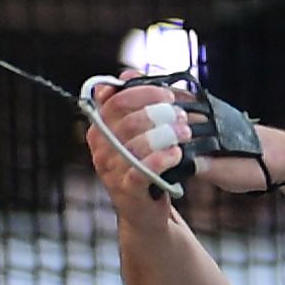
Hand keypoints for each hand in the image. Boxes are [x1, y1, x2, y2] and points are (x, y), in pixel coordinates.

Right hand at [84, 72, 192, 219]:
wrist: (143, 210)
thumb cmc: (141, 165)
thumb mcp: (134, 132)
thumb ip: (131, 103)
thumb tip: (128, 73)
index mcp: (99, 128)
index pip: (116, 99)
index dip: (145, 93)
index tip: (168, 95)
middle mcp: (100, 148)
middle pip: (129, 120)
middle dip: (161, 114)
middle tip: (182, 117)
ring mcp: (110, 170)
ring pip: (137, 144)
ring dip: (167, 135)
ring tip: (184, 134)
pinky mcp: (126, 189)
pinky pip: (142, 169)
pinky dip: (161, 159)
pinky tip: (176, 154)